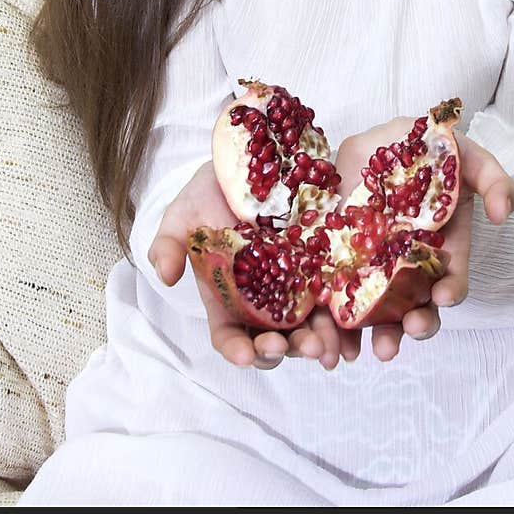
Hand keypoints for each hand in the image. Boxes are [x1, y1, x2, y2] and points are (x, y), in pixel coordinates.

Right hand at [147, 161, 361, 371]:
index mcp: (226, 296)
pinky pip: (334, 295)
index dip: (236, 349)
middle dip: (280, 351)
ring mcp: (295, 282)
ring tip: (323, 346)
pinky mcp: (321, 263)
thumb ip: (168, 243)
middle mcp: (262, 298)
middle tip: (288, 347)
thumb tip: (165, 276)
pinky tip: (348, 321)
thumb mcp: (183, 213)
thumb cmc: (209, 191)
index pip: (229, 335)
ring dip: (314, 343)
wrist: (251, 158)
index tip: (244, 355)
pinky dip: (341, 317)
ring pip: (306, 326)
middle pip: (272, 339)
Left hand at [334, 117, 513, 361]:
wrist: (382, 141)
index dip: (450, 291)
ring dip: (371, 336)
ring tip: (362, 351)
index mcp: (443, 250)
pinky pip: (337, 299)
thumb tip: (505, 212)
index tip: (444, 296)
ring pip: (376, 312)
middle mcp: (410, 268)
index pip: (451, 281)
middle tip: (403, 334)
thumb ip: (493, 180)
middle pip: (415, 307)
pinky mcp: (341, 262)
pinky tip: (331, 344)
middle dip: (412, 326)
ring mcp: (375, 268)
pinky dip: (334, 327)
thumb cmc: (430, 150)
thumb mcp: (466, 157)